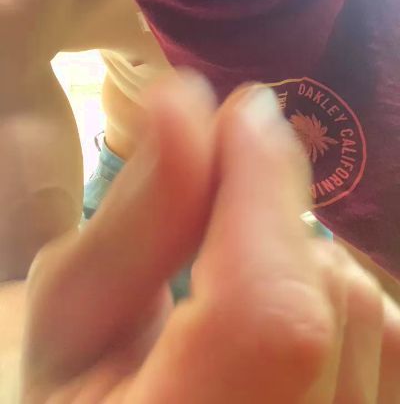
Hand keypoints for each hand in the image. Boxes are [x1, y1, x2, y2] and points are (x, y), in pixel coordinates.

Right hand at [22, 74, 399, 402]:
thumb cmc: (82, 391)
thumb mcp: (74, 312)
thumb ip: (136, 218)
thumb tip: (186, 101)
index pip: (268, 316)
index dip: (262, 190)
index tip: (240, 110)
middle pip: (327, 299)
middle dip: (264, 226)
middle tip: (202, 226)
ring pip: (366, 306)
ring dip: (300, 264)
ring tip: (226, 293)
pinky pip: (391, 334)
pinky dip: (340, 298)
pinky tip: (280, 321)